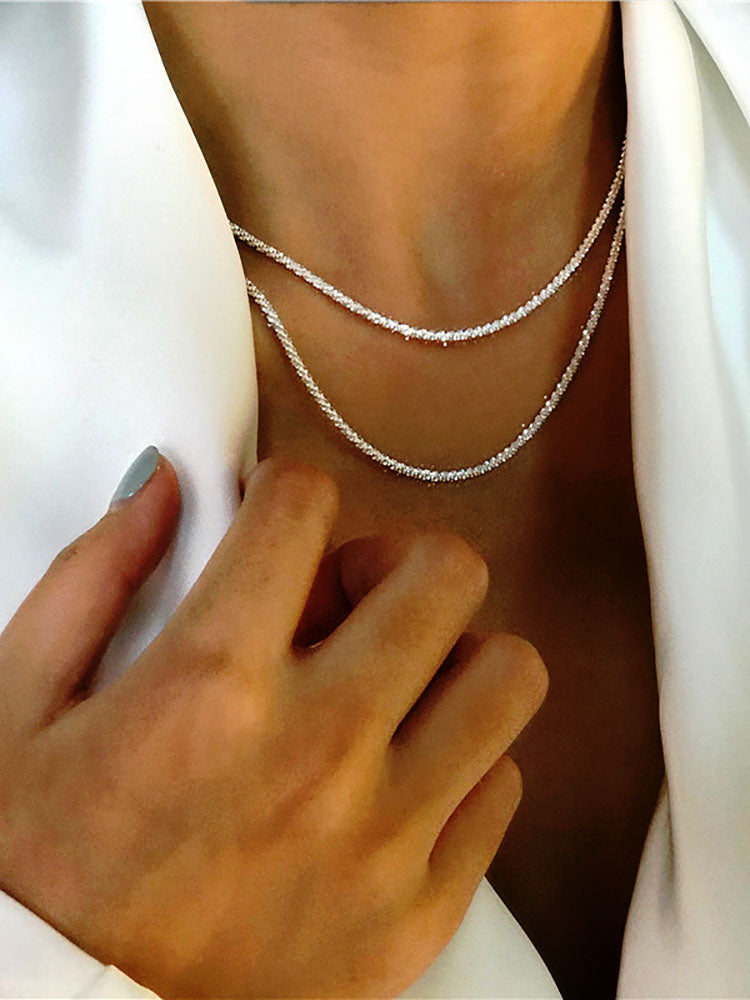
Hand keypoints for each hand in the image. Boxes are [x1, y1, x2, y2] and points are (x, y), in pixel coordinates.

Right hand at [0, 453, 547, 997]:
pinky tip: (395, 775)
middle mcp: (316, 753)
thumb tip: (165, 480)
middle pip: (446, 575)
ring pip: (507, 675)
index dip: (287, 493)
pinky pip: (500, 787)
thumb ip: (94, 577)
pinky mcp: (419, 917)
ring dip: (452, 657)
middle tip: (346, 603)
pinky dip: (458, 761)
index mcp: (207, 687)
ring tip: (391, 684)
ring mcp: (383, 841)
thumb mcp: (17, 711)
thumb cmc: (36, 873)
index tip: (274, 526)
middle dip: (394, 563)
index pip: (306, 505)